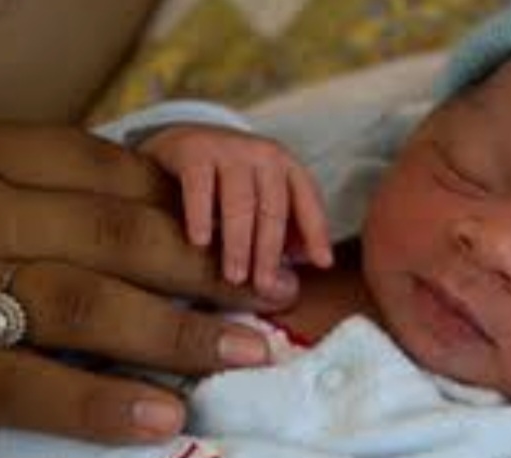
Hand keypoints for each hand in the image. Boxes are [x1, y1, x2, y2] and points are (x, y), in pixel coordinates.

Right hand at [0, 124, 281, 450]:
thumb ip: (56, 202)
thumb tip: (187, 221)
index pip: (103, 169)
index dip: (191, 206)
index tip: (252, 239)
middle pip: (112, 232)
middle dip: (208, 266)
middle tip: (275, 295)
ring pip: (86, 302)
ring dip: (181, 331)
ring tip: (249, 351)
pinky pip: (30, 384)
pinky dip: (103, 402)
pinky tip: (163, 417)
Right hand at [139, 124, 333, 302]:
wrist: (186, 141)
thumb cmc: (232, 182)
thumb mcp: (263, 198)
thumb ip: (285, 229)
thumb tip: (302, 268)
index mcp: (286, 165)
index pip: (307, 200)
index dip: (317, 232)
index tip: (324, 264)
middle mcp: (262, 154)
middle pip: (273, 208)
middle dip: (269, 251)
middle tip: (264, 286)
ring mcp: (228, 149)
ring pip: (240, 202)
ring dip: (238, 243)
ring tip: (234, 277)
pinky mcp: (193, 150)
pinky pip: (200, 187)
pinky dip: (201, 215)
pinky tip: (200, 242)